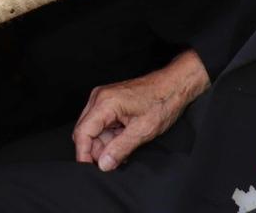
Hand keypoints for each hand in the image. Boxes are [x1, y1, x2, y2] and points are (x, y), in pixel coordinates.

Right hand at [71, 50, 209, 170]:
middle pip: (85, 131)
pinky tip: (124, 142)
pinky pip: (101, 123)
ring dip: (105, 144)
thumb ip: (120, 149)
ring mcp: (103, 99)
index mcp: (105, 103)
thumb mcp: (142, 131)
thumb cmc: (161, 102)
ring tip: (124, 151)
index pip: (82, 132)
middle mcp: (99, 98)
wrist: (173, 85)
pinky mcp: (109, 102)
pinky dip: (110, 136)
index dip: (84, 154)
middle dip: (96, 150)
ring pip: (93, 129)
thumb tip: (103, 164)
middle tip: (113, 163)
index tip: (90, 169)